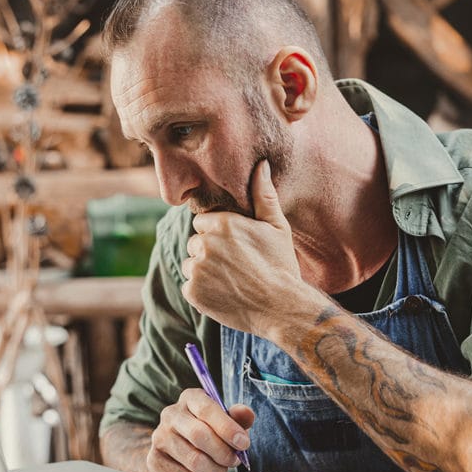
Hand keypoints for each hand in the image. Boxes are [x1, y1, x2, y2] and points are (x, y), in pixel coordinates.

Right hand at [147, 388, 254, 471]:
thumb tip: (246, 413)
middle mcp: (171, 414)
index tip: (243, 443)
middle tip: (234, 461)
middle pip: (199, 435)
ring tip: (220, 468)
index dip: (228, 428)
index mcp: (190, 398)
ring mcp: (159, 438)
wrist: (178, 449)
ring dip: (214, 470)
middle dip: (223, 452)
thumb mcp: (225, 420)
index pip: (207, 409)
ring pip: (193, 460)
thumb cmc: (207, 431)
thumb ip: (238, 417)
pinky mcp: (154, 461)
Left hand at [181, 160, 301, 334]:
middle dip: (209, 252)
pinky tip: (225, 294)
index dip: (219, 234)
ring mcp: (197, 269)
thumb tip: (261, 164)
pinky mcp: (192, 292)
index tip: (236, 247)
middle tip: (236, 265)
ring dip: (204, 272)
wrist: (282, 307)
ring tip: (231, 280)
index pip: (204, 223)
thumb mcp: (277, 227)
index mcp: (222, 224)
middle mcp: (205, 244)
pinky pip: (190, 286)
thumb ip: (263, 195)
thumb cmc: (281, 265)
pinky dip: (202, 292)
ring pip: (192, 264)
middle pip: (196, 243)